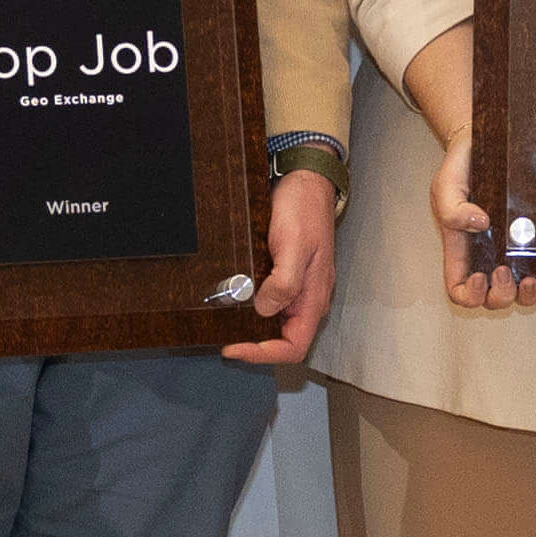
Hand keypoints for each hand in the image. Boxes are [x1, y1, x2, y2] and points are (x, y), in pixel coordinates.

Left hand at [228, 168, 338, 365]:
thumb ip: (283, 282)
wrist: (305, 182)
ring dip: (249, 326)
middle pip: (281, 339)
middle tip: (221, 337)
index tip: (233, 348)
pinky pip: (267, 301)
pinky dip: (249, 307)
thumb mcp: (293, 246)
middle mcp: (305, 300)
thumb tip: (263, 310)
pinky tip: (231, 299)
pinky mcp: (283, 276)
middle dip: (252, 344)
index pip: (293, 346)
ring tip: (222, 321)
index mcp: (313, 299)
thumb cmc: (304, 211)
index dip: (263, 354)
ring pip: (272, 322)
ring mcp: (295, 288)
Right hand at [428, 129, 533, 310]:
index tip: (479, 278)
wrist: (482, 143)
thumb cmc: (460, 169)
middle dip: (499, 295)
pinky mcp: (531, 238)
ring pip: (517, 291)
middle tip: (504, 271)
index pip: (459, 289)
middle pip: (490, 298)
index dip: (468, 295)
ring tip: (528, 279)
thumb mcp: (445, 186)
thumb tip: (479, 224)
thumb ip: (452, 208)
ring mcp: (510, 249)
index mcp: (461, 249)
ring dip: (524, 295)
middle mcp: (486, 255)